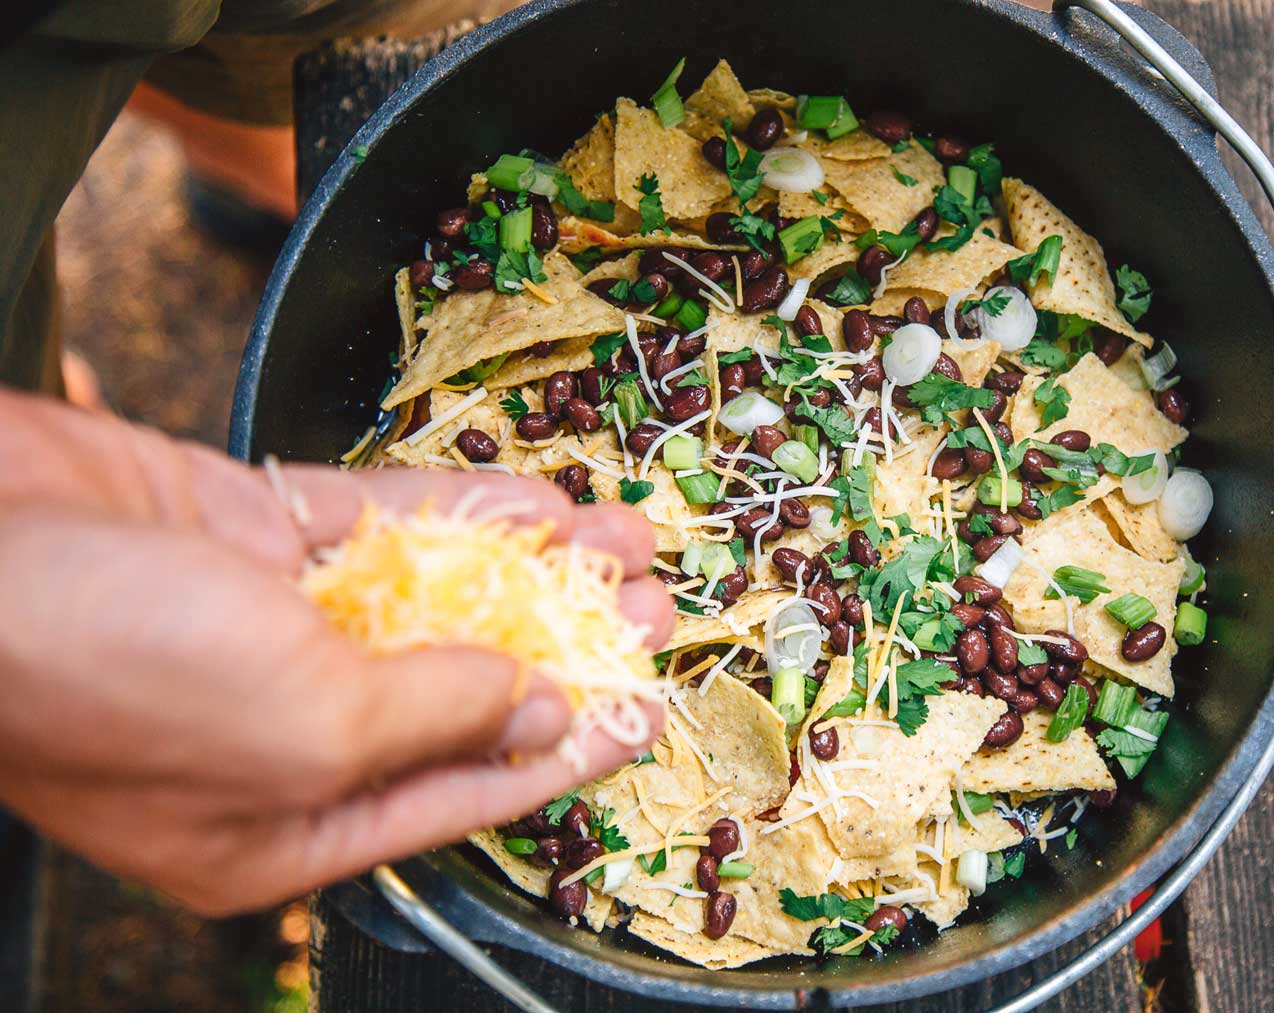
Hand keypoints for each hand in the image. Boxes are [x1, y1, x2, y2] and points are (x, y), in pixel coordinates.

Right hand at [0, 389, 671, 913]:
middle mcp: (281, 731)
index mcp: (283, 826)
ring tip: (628, 540)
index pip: (459, 794)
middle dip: (565, 646)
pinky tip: (544, 505)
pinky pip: (381, 526)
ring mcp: (266, 626)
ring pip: (434, 598)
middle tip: (655, 610)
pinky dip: (464, 515)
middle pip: (458, 689)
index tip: (640, 713)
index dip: (561, 752)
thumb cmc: (103, 673)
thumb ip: (433, 715)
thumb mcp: (303, 724)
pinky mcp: (250, 535)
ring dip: (535, 569)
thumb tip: (534, 704)